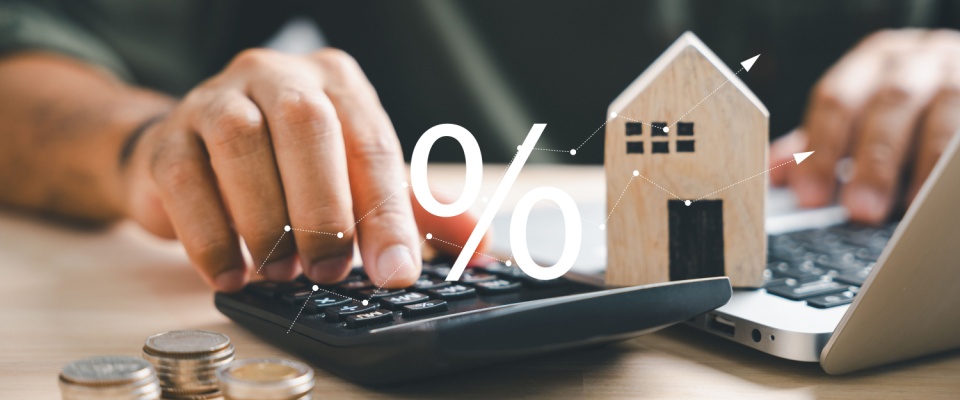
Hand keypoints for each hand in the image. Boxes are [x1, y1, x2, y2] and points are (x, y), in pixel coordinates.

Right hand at [121, 48, 483, 291]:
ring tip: (281, 272)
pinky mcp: (168, 137)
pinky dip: (209, 235)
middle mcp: (278, 77)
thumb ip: (417, 210)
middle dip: (323, 207)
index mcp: (338, 84)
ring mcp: (217, 99)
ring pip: (240, 144)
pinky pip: (183, 178)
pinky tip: (231, 273)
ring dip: (266, 220)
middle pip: (305, 125)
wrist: (200, 154)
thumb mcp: (361, 180)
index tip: (395, 272)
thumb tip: (481, 248)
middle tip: (330, 270)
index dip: (387, 214)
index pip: (370, 144)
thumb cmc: (294, 166)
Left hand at [771, 29, 959, 222]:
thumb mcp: (861, 115)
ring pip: (939, 118)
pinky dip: (947, 168)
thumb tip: (776, 174)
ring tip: (907, 209)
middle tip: (859, 209)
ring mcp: (955, 75)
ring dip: (921, 167)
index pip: (836, 98)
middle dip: (872, 162)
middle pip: (888, 105)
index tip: (810, 195)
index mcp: (872, 61)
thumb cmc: (905, 105)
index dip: (820, 149)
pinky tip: (937, 194)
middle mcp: (915, 60)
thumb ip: (823, 141)